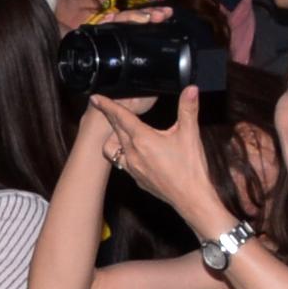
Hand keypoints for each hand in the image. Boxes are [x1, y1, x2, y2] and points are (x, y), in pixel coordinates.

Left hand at [89, 89, 227, 227]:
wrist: (191, 198)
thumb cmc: (190, 168)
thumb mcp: (190, 134)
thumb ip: (188, 109)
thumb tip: (191, 90)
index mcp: (143, 139)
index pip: (121, 117)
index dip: (108, 105)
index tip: (96, 98)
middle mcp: (133, 153)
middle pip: (115, 130)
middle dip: (111, 117)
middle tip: (106, 107)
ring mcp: (133, 167)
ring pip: (115, 147)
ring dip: (115, 136)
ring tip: (120, 129)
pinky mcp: (136, 178)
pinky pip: (122, 162)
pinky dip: (124, 152)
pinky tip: (135, 151)